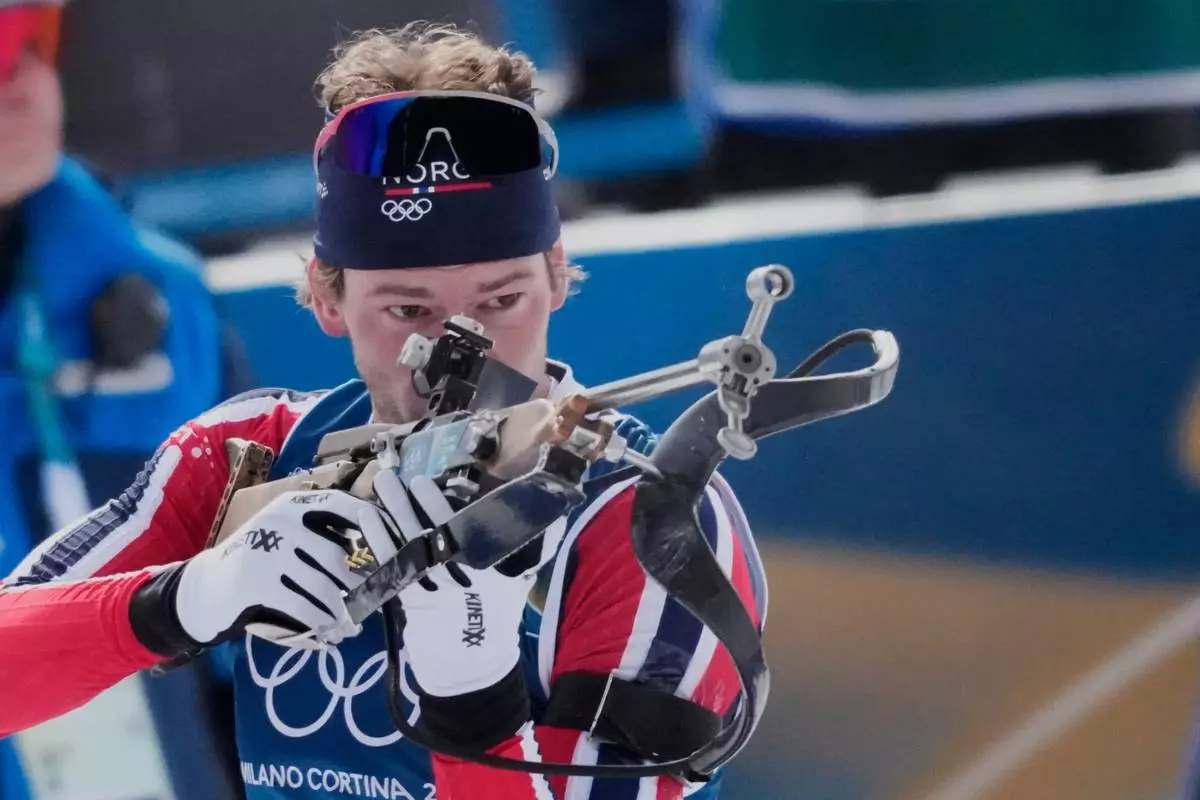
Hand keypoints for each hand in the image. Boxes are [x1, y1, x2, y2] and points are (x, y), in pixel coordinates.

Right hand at [172, 489, 398, 648]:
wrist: (205, 588)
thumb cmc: (259, 562)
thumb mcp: (287, 536)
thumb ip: (321, 536)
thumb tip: (379, 555)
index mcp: (293, 504)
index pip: (343, 506)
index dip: (371, 525)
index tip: (392, 549)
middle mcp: (281, 521)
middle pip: (337, 556)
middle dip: (360, 584)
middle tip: (374, 602)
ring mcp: (266, 550)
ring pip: (323, 587)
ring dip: (343, 612)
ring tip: (352, 626)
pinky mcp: (255, 582)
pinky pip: (303, 607)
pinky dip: (321, 624)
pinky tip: (329, 635)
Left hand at [373, 470, 550, 696]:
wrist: (475, 667)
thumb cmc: (497, 618)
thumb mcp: (520, 582)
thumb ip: (535, 548)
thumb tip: (554, 513)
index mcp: (483, 564)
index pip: (460, 527)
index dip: (438, 505)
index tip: (425, 481)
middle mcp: (455, 573)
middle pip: (427, 530)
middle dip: (407, 503)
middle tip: (392, 477)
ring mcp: (431, 587)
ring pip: (406, 544)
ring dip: (390, 515)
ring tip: (378, 488)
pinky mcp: (411, 600)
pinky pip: (391, 566)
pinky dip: (378, 544)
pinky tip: (368, 521)